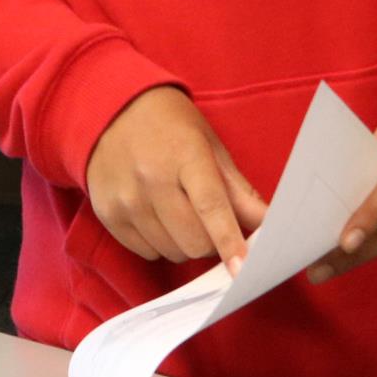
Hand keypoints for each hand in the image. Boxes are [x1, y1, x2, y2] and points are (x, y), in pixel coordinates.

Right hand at [84, 87, 266, 268]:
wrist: (109, 108)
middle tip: (208, 219)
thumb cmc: (170, 126)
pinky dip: (160, 243)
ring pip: (172, 251)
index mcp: (184, 154)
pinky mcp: (107, 213)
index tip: (242, 268)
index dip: (229, 239)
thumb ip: (238, 190)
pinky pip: (146, 252)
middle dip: (211, 241)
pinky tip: (155, 214)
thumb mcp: (209, 145)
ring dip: (184, 243)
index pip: (210, 205)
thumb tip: (269, 225)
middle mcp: (151, 177)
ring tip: (177, 210)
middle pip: (193, 240)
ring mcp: (125, 198)